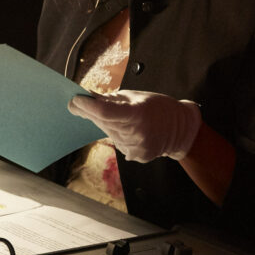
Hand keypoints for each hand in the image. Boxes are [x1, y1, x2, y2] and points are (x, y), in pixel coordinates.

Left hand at [68, 89, 201, 162]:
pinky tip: (128, 131)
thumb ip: (109, 100)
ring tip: (119, 118)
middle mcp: (137, 133)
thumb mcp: (135, 97)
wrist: (180, 127)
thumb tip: (84, 98)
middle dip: (90, 113)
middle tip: (79, 104)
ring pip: (109, 134)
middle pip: (103, 123)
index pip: (105, 112)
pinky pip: (118, 144)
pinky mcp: (138, 157)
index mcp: (137, 114)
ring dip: (106, 125)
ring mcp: (137, 148)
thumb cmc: (157, 107)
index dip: (87, 106)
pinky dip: (118, 136)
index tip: (74, 100)